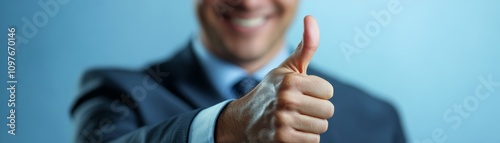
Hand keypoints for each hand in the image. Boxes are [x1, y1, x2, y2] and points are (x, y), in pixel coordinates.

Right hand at [216, 16, 333, 142]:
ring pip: (321, 128)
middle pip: (328, 111)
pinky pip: (312, 142)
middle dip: (316, 111)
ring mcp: (283, 121)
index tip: (303, 93)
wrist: (244, 121)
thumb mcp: (287, 68)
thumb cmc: (272, 91)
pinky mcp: (283, 140)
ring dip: (310, 126)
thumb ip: (306, 46)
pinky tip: (290, 131)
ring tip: (294, 120)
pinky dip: (304, 139)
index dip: (318, 93)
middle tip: (298, 108)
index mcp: (290, 80)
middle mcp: (286, 99)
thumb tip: (312, 19)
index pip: (328, 92)